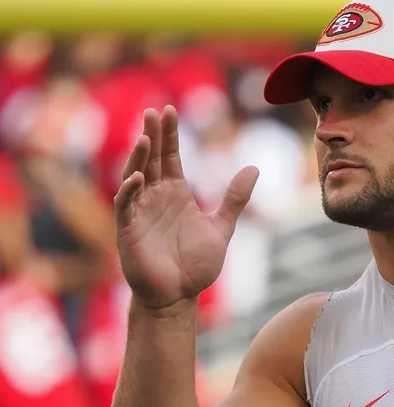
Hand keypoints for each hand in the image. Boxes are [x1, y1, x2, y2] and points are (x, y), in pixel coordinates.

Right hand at [114, 106, 257, 310]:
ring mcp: (140, 213)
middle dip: (153, 136)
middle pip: (153, 160)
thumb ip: (235, 198)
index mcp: (176, 194)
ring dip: (139, 157)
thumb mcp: (222, 227)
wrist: (179, 296)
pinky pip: (126, 206)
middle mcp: (155, 198)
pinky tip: (138, 177)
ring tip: (146, 136)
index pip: (171, 157)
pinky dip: (130, 191)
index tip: (169, 110)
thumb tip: (254, 168)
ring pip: (135, 177)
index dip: (169, 135)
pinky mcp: (128, 231)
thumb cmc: (196, 265)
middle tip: (154, 110)